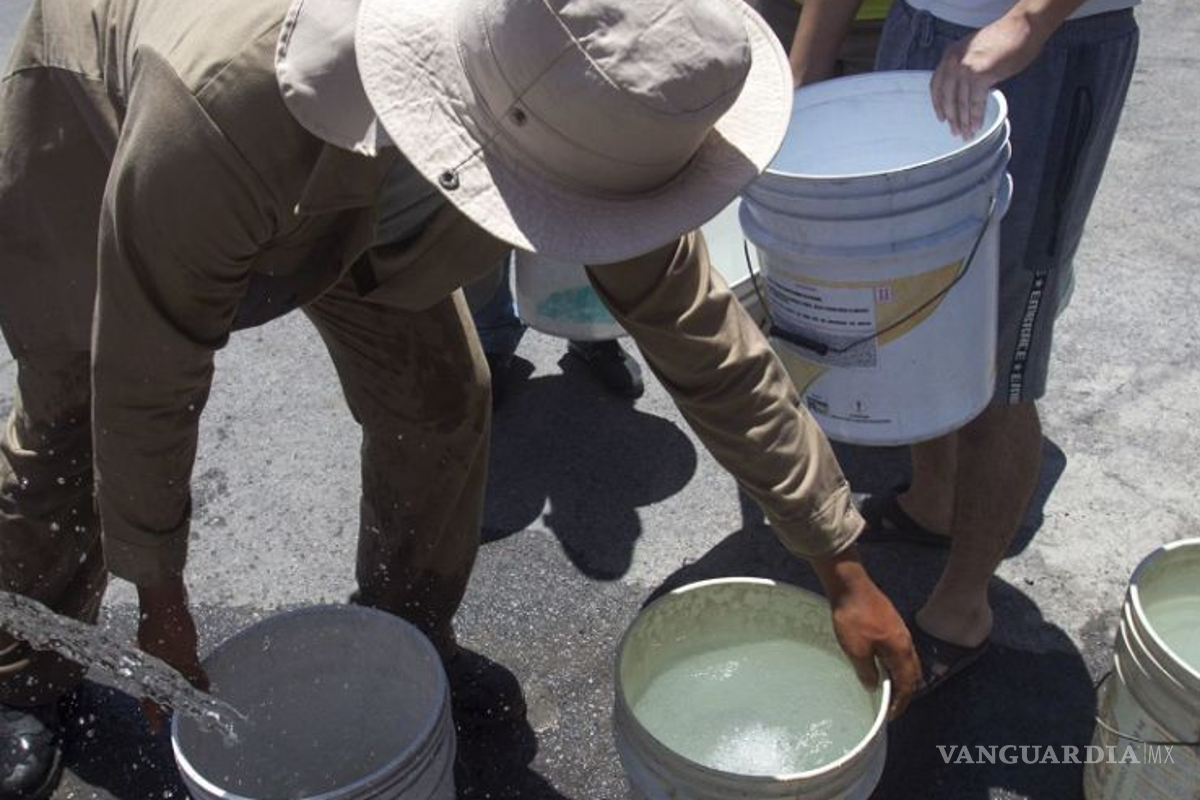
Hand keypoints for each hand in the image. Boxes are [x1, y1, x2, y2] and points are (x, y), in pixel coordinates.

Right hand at [136, 578, 207, 732]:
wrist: (164, 593)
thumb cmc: (169, 624)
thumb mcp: (183, 654)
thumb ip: (192, 674)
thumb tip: (203, 693)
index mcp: (147, 668)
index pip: (149, 698)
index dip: (153, 715)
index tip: (157, 730)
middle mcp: (148, 660)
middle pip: (158, 685)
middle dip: (168, 699)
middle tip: (179, 711)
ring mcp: (155, 646)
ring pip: (166, 670)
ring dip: (178, 681)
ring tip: (192, 690)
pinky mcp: (164, 634)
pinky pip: (172, 656)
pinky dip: (181, 664)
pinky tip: (192, 665)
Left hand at [811, 547, 919, 717]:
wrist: (850, 585)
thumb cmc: (853, 617)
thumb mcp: (856, 650)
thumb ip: (867, 671)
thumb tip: (874, 687)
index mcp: (901, 650)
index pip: (907, 684)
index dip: (901, 702)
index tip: (891, 716)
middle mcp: (906, 641)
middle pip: (912, 673)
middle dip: (905, 692)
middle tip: (892, 707)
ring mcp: (899, 631)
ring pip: (906, 661)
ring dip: (900, 678)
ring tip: (887, 690)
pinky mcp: (890, 623)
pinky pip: (899, 650)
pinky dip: (894, 664)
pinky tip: (881, 666)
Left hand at [930, 11, 1049, 137]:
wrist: (1021, 28)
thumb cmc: (1002, 38)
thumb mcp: (972, 51)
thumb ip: (964, 67)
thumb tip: (964, 89)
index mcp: (949, 55)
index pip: (936, 85)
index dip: (938, 104)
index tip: (941, 118)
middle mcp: (953, 62)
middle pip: (947, 97)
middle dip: (952, 117)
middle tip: (956, 132)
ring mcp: (965, 69)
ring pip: (961, 102)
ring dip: (964, 121)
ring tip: (967, 134)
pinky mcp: (980, 75)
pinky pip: (975, 102)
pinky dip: (976, 117)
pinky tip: (977, 126)